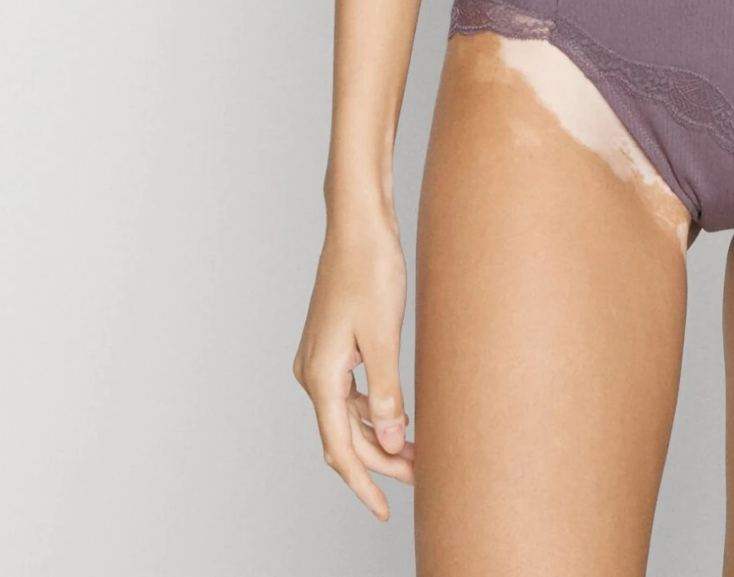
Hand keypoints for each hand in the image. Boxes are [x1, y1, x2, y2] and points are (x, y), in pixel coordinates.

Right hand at [293, 210, 414, 520]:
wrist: (359, 223)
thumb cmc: (371, 269)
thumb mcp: (384, 337)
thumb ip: (386, 395)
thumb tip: (387, 442)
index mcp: (321, 375)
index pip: (340, 448)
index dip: (364, 483)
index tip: (384, 511)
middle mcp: (312, 371)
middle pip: (343, 436)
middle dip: (378, 461)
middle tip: (420, 475)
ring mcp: (320, 357)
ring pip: (346, 416)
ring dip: (377, 437)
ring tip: (417, 450)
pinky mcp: (332, 344)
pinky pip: (348, 393)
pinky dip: (371, 411)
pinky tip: (398, 415)